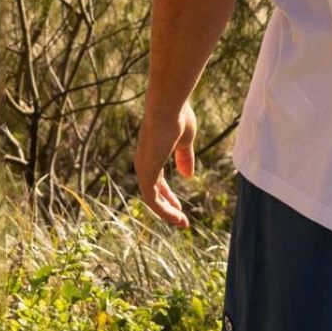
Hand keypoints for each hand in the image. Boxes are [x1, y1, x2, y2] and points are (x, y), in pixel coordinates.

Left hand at [133, 99, 196, 227]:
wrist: (169, 107)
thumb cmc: (179, 118)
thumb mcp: (186, 141)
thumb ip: (185, 158)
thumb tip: (188, 176)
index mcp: (152, 154)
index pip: (157, 181)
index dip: (168, 195)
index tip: (180, 206)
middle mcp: (144, 163)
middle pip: (153, 192)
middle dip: (167, 207)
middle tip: (181, 219)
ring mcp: (143, 168)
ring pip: (152, 199)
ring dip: (167, 213)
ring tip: (182, 223)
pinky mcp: (146, 173)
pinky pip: (152, 199)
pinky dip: (164, 210)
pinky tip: (177, 216)